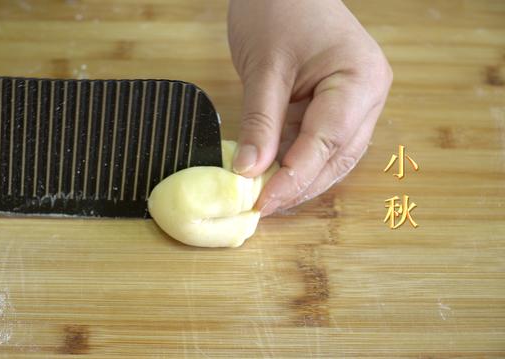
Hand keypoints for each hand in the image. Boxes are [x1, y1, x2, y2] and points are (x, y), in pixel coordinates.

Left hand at [228, 0, 391, 215]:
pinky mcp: (335, 105)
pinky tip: (271, 175)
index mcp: (360, 80)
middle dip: (300, 185)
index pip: (328, 142)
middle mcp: (367, 96)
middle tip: (262, 206)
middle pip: (336, 156)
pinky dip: (294, 161)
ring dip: (298, 178)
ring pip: (330, 156)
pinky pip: (317, 142)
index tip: (264, 202)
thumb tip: (249, 173)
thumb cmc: (278, 8)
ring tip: (265, 197)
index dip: (295, 178)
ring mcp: (355, 102)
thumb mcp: (265, 68)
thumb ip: (260, 122)